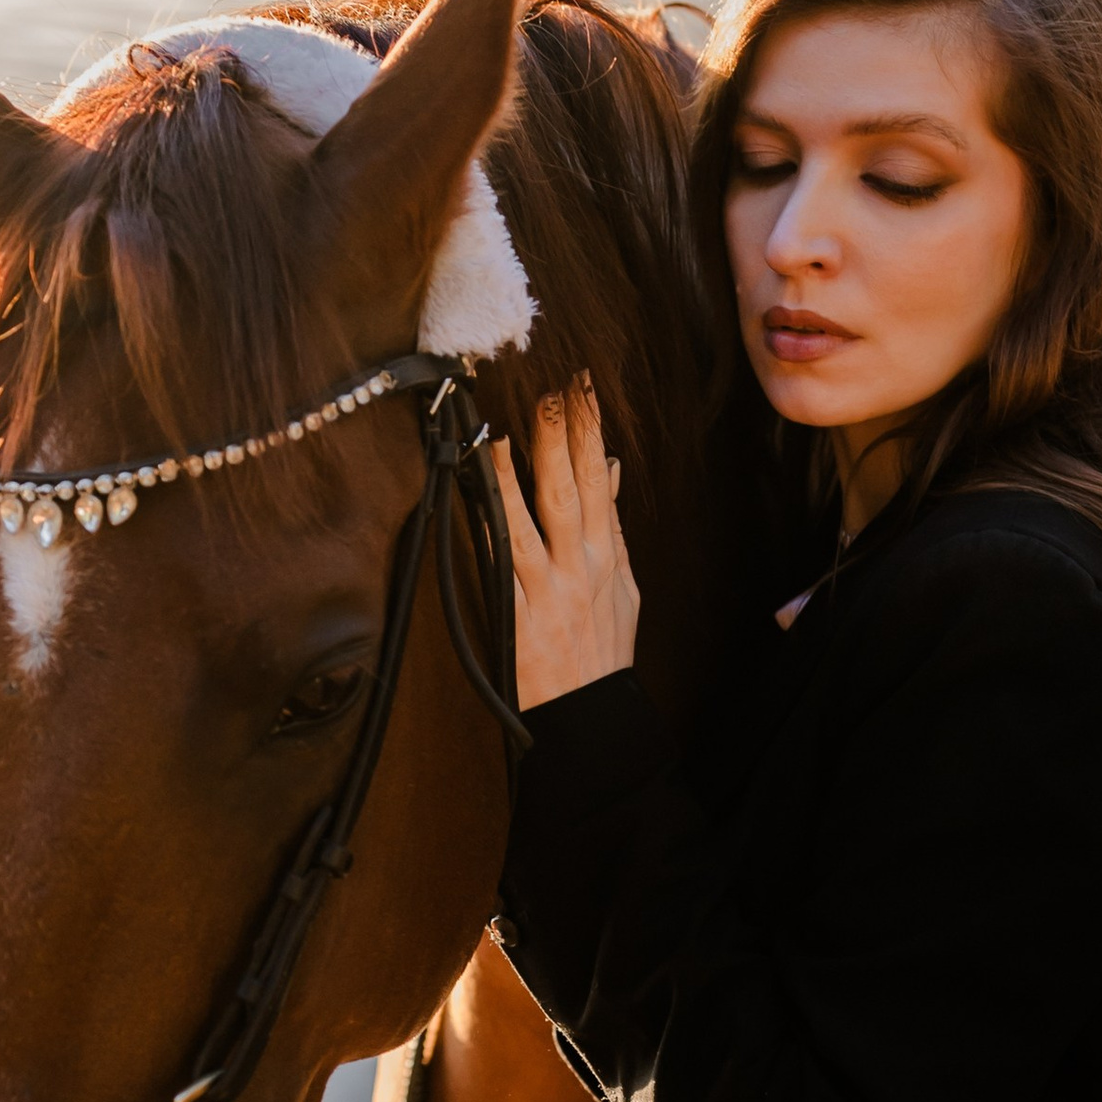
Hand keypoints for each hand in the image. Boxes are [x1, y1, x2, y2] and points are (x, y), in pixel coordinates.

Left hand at [493, 380, 639, 713]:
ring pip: (534, 518)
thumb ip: (613, 526)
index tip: (583, 386)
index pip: (602, 478)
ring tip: (504, 429)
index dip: (592, 429)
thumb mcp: (623, 585)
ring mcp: (548, 589)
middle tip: (551, 388)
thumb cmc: (603, 650)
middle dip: (563, 436)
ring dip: (518, 471)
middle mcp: (581, 566)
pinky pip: (500, 561)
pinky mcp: (519, 614)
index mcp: (607, 555)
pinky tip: (478, 495)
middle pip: (573, 488)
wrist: (591, 715)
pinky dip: (491, 524)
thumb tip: (611, 468)